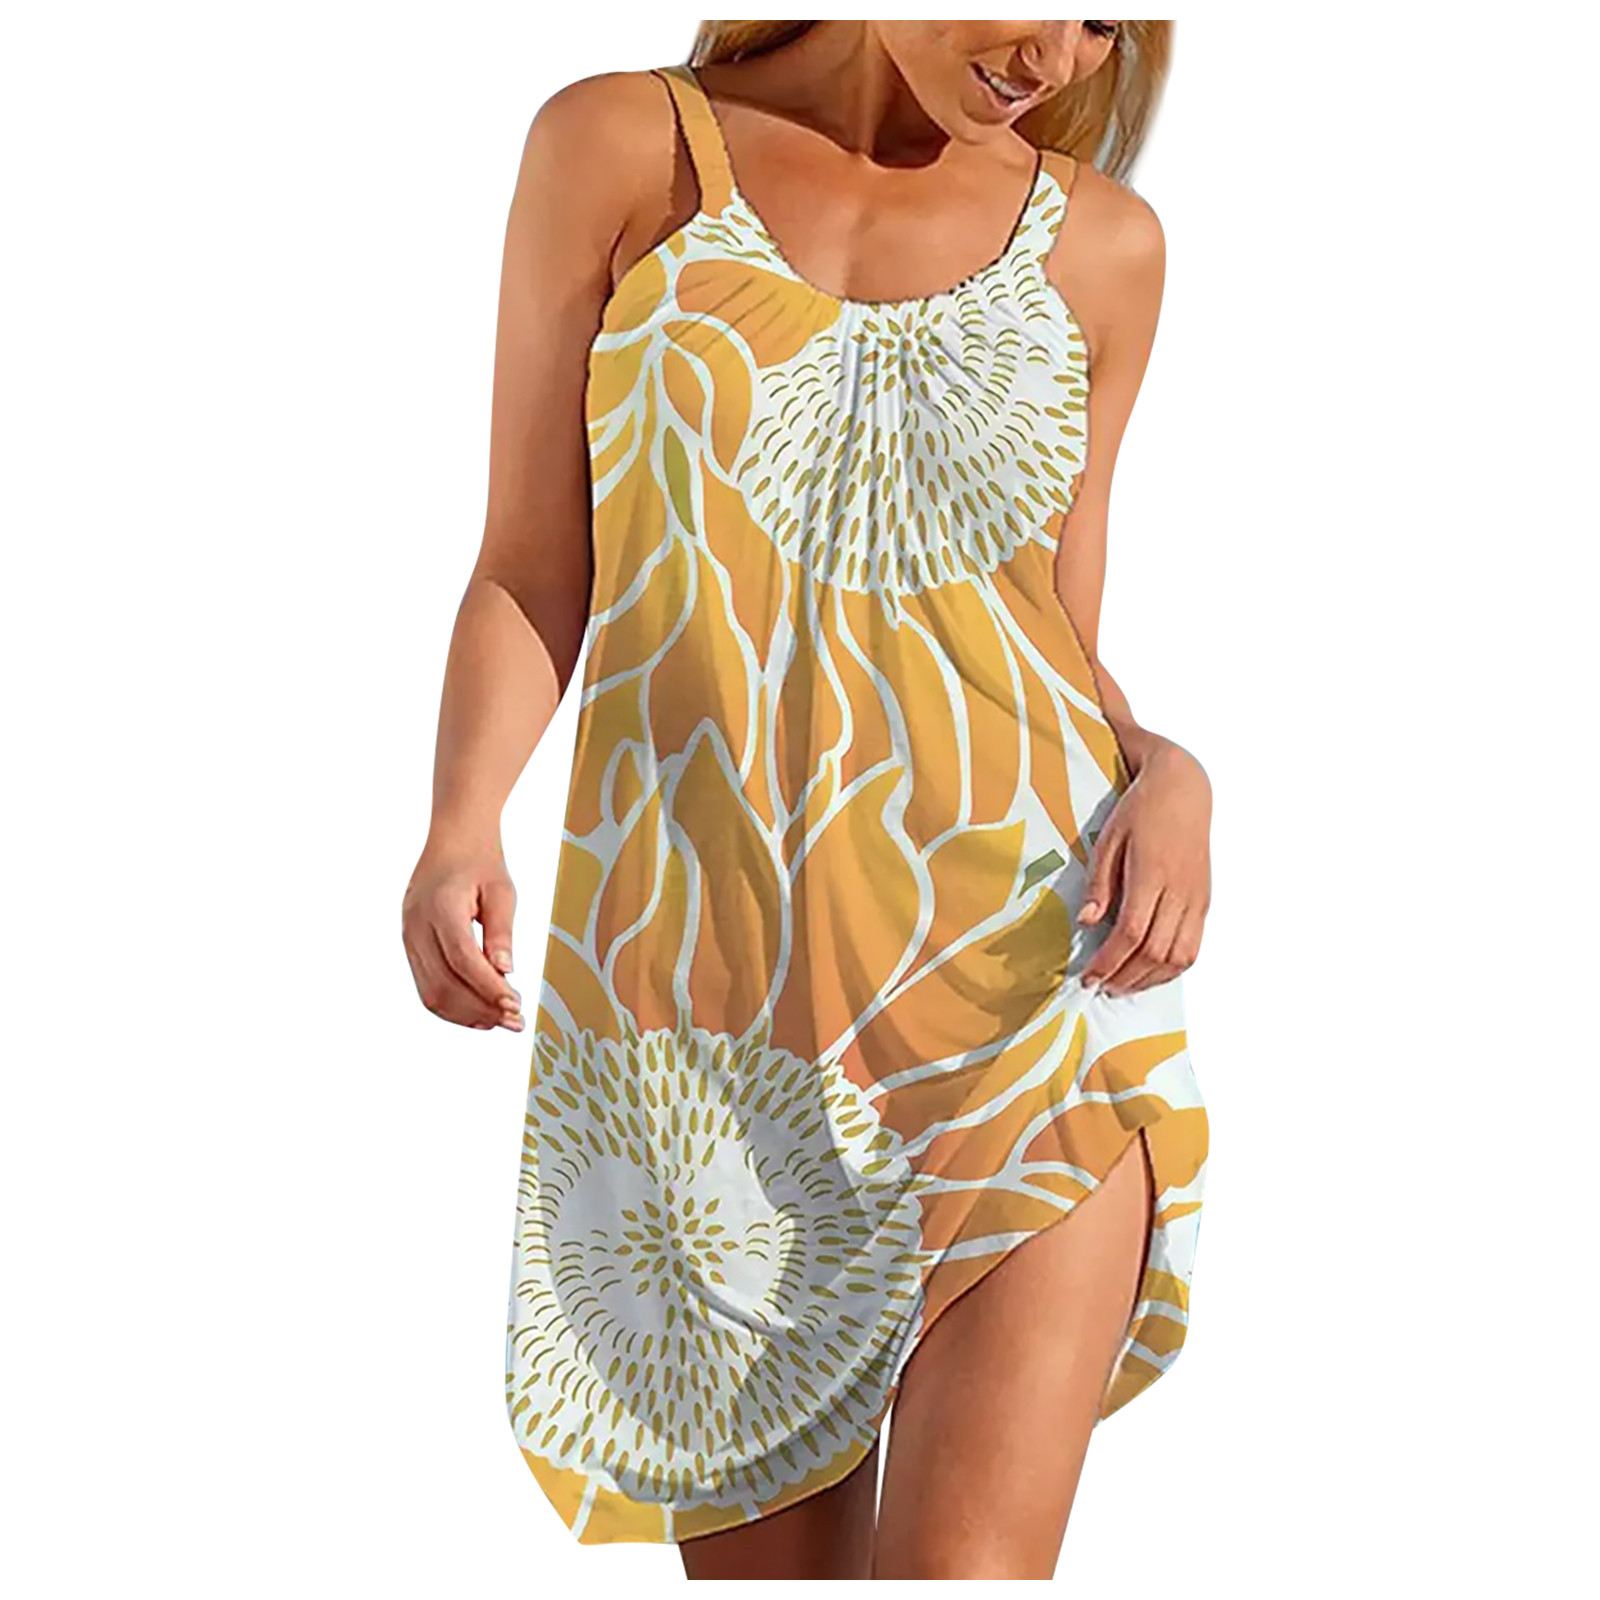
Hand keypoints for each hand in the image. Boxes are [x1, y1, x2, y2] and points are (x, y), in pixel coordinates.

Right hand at [401, 833, 523, 1030]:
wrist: (452, 840)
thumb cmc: (481, 863)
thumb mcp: (502, 892)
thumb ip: (501, 932)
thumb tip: (505, 972)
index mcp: (440, 907)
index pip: (462, 959)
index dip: (488, 988)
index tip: (516, 1005)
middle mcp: (417, 926)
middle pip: (444, 983)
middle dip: (481, 1009)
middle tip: (515, 1021)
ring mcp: (409, 938)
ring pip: (431, 992)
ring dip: (467, 1014)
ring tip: (501, 1021)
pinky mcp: (410, 946)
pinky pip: (426, 986)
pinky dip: (453, 1006)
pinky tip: (480, 1012)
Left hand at [1078, 742, 1211, 995]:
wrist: (1184, 789)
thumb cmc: (1141, 810)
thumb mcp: (1109, 839)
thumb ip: (1100, 883)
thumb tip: (1087, 922)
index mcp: (1152, 874)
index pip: (1131, 933)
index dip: (1109, 962)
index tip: (1088, 976)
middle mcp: (1180, 891)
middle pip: (1155, 952)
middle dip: (1125, 977)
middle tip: (1100, 987)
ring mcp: (1197, 899)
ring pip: (1179, 957)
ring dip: (1149, 979)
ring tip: (1122, 985)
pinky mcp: (1205, 902)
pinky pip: (1193, 947)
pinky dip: (1172, 968)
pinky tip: (1150, 972)